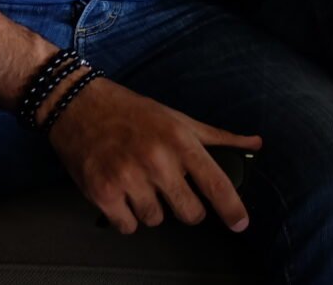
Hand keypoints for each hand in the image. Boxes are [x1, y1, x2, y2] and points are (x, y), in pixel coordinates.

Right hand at [46, 76, 262, 233]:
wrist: (78, 105)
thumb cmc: (131, 111)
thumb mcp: (178, 119)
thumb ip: (218, 137)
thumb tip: (254, 144)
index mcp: (180, 141)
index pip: (216, 183)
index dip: (232, 209)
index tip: (241, 223)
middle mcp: (157, 161)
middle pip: (189, 213)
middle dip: (184, 207)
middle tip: (171, 189)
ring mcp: (128, 178)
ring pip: (156, 220)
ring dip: (150, 209)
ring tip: (138, 182)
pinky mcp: (102, 193)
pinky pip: (128, 227)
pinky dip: (126, 216)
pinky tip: (121, 194)